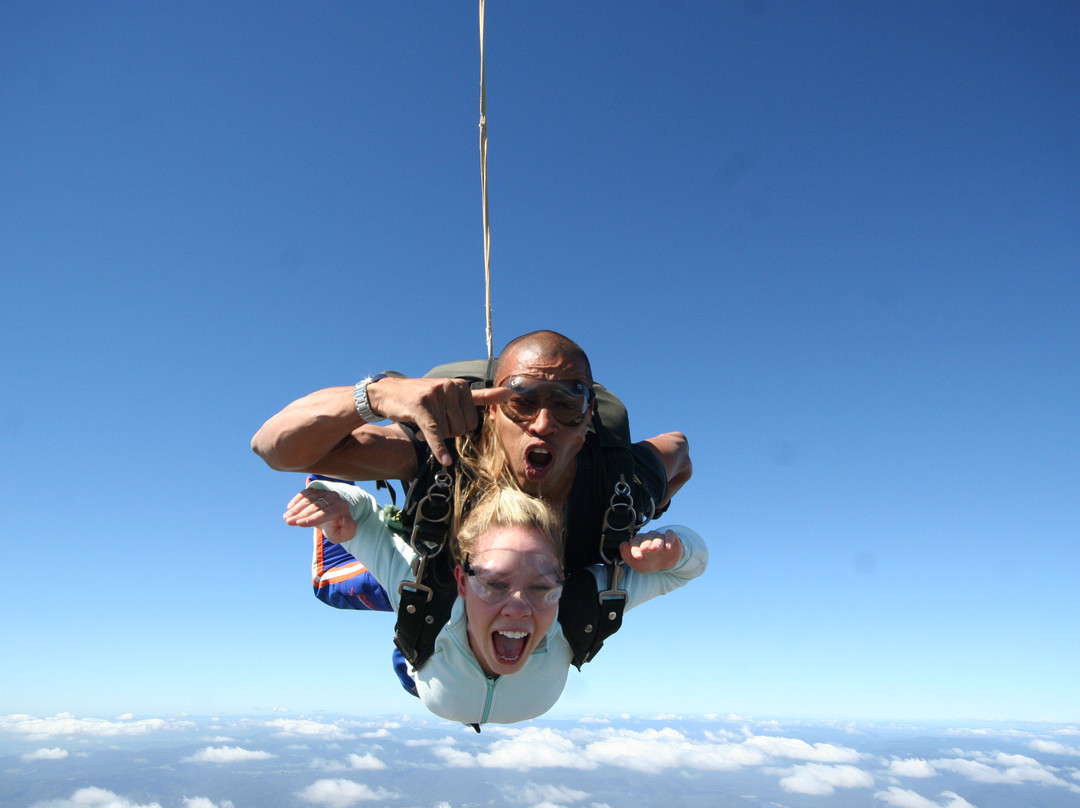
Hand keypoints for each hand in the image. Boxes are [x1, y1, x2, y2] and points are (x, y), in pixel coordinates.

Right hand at [284, 488, 356, 543]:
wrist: (336, 520)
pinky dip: (297, 500)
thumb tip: (344, 519)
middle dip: (301, 514)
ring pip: (309, 500)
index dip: (312, 519)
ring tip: (286, 518)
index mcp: (342, 508)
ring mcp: (325, 493)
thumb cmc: (339, 529)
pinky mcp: (318, 491)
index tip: (299, 524)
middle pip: (315, 506)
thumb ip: (349, 529)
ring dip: (296, 509)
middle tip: (288, 522)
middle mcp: (334, 497)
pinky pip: (306, 493)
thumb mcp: (346, 534)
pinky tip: (289, 508)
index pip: (326, 513)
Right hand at [366, 377, 510, 465]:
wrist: (387, 393)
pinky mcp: (421, 407)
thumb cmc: (422, 397)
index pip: (472, 420)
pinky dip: (439, 448)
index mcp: (460, 385)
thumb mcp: (450, 393)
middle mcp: (450, 387)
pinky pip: (435, 432)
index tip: (449, 423)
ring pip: (448, 432)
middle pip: (461, 428)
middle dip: (447, 432)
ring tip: (423, 423)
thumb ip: (478, 397)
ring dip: (435, 436)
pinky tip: (444, 460)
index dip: (460, 428)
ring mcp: (435, 395)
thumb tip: (509, 393)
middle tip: (432, 423)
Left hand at [619, 530, 681, 572]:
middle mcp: (649, 537)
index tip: (637, 556)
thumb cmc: (648, 561)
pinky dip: (669, 540)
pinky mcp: (671, 538)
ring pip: (657, 537)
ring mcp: (660, 537)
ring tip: (654, 549)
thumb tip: (623, 545)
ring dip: (656, 543)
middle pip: (646, 538)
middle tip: (644, 550)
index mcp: (639, 541)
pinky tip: (667, 547)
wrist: (664, 563)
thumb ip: (626, 555)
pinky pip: (670, 535)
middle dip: (645, 544)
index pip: (635, 542)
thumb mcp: (636, 563)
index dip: (635, 549)